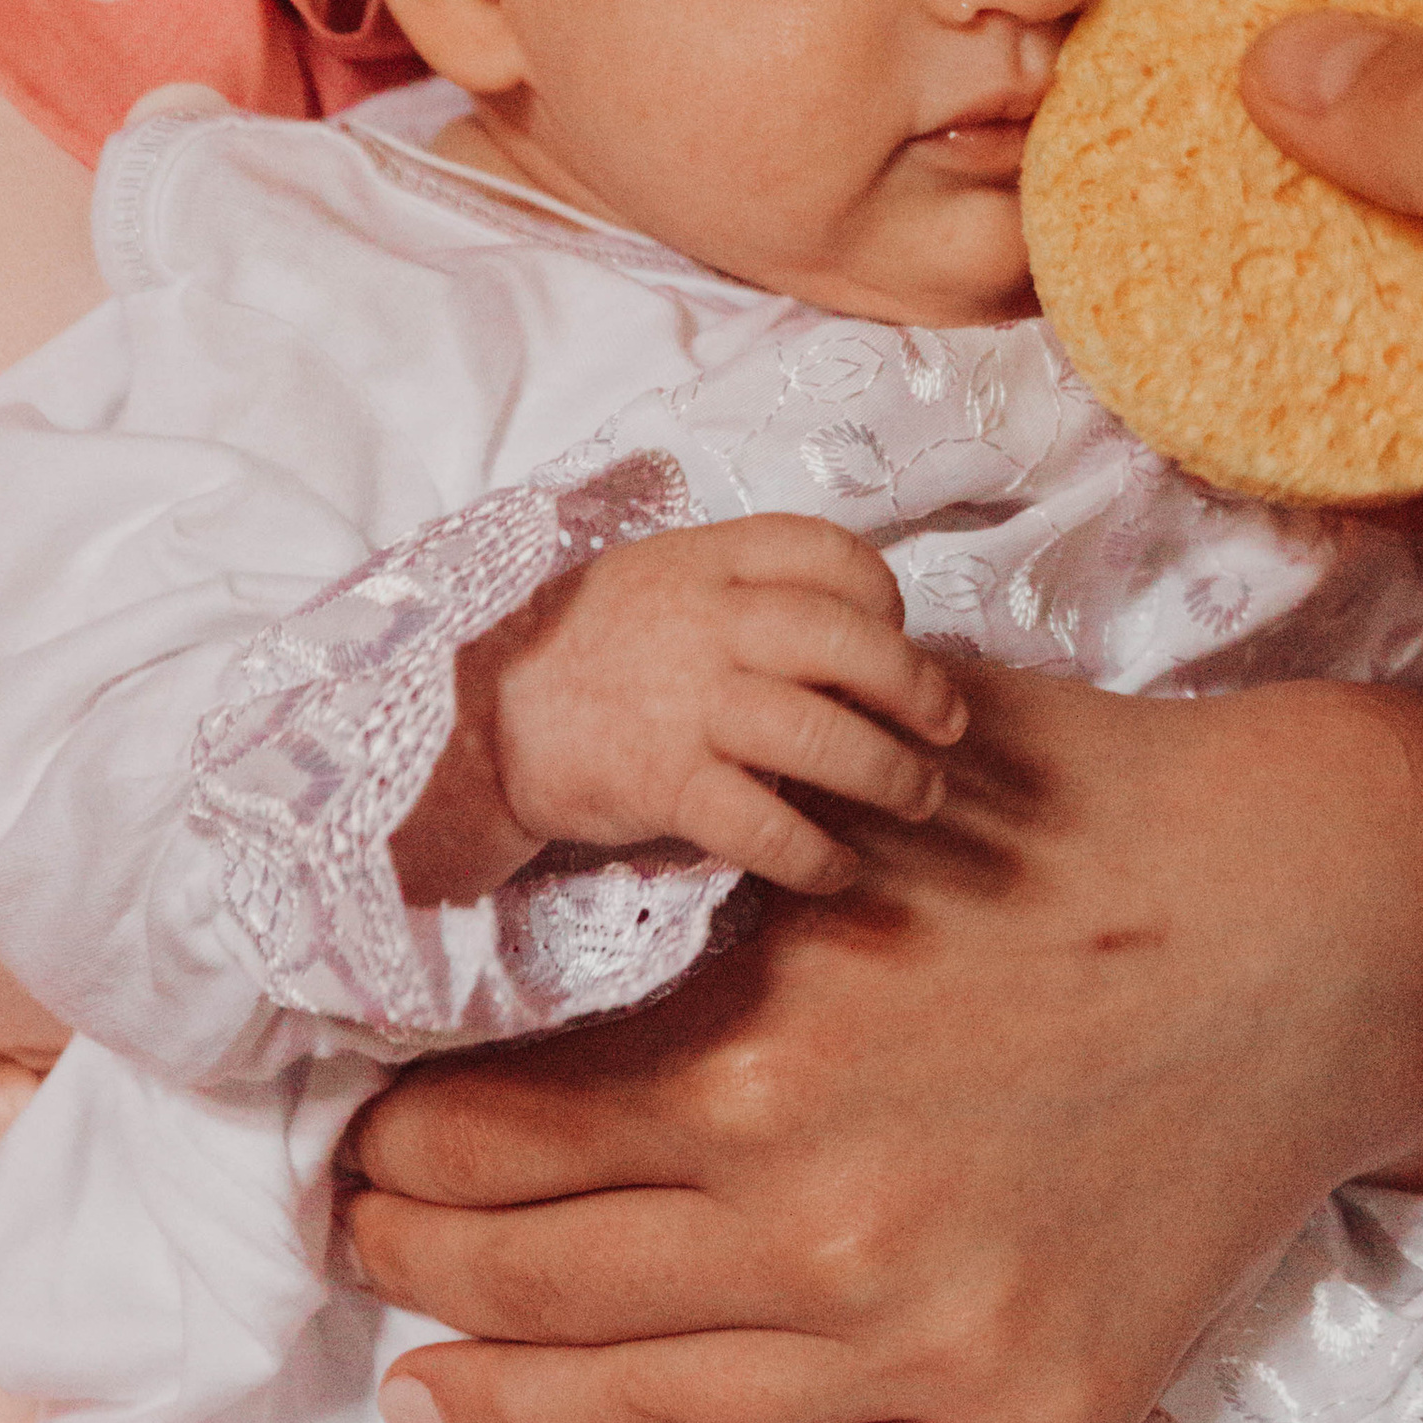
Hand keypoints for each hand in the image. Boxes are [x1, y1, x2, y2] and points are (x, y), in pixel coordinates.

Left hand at [346, 662, 1422, 1422]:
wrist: (1332, 919)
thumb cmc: (1087, 811)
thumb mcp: (858, 790)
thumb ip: (699, 844)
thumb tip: (536, 870)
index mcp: (752, 1056)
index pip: (484, 1135)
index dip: (390, 1142)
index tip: (354, 1135)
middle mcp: (816, 1224)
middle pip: (527, 1281)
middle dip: (409, 1264)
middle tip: (360, 1247)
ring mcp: (925, 1345)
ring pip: (637, 1416)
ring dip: (494, 1409)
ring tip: (417, 1392)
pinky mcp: (1029, 1420)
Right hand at [390, 516, 966, 904]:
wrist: (475, 717)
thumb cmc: (583, 648)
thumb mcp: (657, 577)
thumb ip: (743, 586)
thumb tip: (858, 626)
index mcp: (706, 560)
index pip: (828, 554)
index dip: (884, 595)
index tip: (897, 633)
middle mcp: (707, 624)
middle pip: (849, 645)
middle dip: (917, 690)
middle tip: (947, 729)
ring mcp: (688, 705)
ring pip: (824, 738)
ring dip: (891, 775)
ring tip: (918, 798)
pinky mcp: (665, 785)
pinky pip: (767, 826)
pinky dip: (818, 856)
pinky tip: (840, 869)